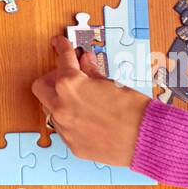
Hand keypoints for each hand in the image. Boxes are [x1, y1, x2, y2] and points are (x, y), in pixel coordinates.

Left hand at [31, 36, 149, 167]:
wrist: (146, 139)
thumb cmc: (133, 110)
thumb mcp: (111, 83)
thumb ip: (92, 72)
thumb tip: (85, 62)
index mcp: (70, 85)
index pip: (62, 59)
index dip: (62, 48)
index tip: (60, 43)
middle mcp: (60, 106)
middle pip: (41, 86)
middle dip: (52, 78)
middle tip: (68, 75)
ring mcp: (64, 128)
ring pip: (50, 109)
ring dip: (61, 100)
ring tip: (81, 99)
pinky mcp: (72, 145)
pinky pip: (63, 128)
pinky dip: (71, 119)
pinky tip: (87, 118)